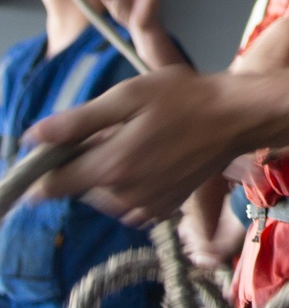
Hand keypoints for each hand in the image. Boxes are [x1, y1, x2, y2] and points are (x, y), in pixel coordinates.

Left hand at [25, 67, 257, 225]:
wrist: (235, 118)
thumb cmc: (185, 98)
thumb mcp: (129, 96)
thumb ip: (78, 121)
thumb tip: (33, 137)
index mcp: (110, 168)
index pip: (51, 186)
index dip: (44, 167)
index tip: (55, 146)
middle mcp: (123, 197)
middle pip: (80, 186)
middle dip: (89, 159)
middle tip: (120, 126)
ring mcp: (144, 207)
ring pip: (106, 193)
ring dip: (113, 170)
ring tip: (143, 138)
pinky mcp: (163, 211)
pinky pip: (130, 201)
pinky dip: (134, 182)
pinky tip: (156, 157)